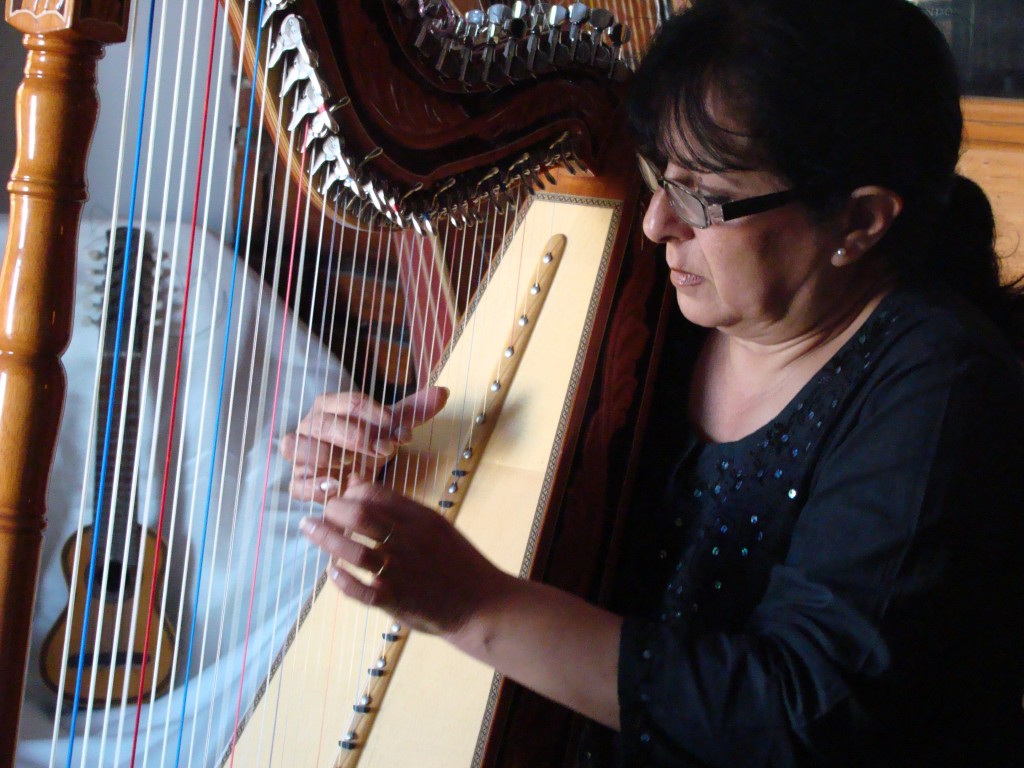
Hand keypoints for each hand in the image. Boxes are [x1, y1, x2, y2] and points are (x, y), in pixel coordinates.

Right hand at [282, 386, 448, 501]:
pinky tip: (336, 487)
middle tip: (385, 450)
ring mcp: (300, 453)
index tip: (401, 433)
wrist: (353, 473)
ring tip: (350, 464)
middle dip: (356, 436)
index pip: (349, 402)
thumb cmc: (367, 443)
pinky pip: (295, 483)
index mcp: (331, 406)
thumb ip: (414, 411)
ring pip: (295, 447)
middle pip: (323, 423)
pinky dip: (312, 486)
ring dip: (324, 454)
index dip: (375, 415)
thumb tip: (443, 392)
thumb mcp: (391, 428)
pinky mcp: (299, 481)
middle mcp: (310, 426)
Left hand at [299, 478, 511, 636]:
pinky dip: (342, 580)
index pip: (375, 494)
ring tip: (311, 531)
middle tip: (319, 513)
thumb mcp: (434, 525)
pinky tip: (331, 572)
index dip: (350, 493)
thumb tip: (356, 481)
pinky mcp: (398, 601)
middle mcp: (411, 541)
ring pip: (355, 552)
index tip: (339, 498)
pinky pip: (361, 590)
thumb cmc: (457, 562)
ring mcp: (404, 572)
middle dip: (332, 511)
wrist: (483, 603)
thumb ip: (397, 506)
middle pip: (361, 517)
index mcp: (422, 518)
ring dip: (326, 540)